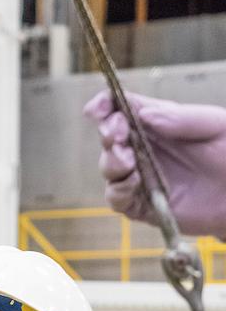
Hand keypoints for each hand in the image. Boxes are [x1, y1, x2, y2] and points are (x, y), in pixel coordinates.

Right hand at [83, 92, 225, 239]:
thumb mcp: (215, 125)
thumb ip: (180, 118)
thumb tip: (144, 115)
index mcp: (156, 123)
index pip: (120, 108)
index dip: (103, 105)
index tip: (97, 109)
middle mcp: (142, 148)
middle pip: (109, 137)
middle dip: (107, 132)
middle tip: (118, 134)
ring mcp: (140, 177)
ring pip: (108, 168)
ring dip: (111, 162)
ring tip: (129, 161)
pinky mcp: (142, 205)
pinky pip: (117, 198)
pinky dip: (118, 189)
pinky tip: (133, 182)